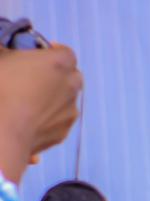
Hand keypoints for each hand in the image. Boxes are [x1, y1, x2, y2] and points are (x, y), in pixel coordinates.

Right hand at [0, 43, 82, 182]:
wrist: (3, 131)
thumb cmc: (0, 88)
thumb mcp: (0, 58)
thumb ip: (7, 51)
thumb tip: (5, 50)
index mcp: (60, 62)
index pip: (65, 52)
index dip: (52, 52)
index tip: (40, 54)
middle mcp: (72, 85)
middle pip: (71, 76)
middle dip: (57, 75)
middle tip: (35, 77)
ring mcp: (70, 110)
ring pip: (66, 100)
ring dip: (53, 98)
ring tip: (28, 101)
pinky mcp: (64, 132)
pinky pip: (58, 121)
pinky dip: (48, 119)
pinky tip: (28, 119)